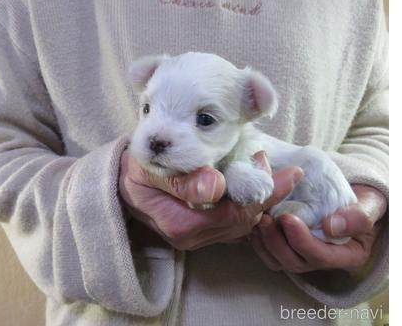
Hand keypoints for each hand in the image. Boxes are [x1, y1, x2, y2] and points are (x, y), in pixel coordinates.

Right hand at [119, 149, 303, 249]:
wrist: (121, 185)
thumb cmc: (136, 171)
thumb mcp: (151, 168)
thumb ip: (182, 180)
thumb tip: (215, 186)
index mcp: (181, 225)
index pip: (233, 214)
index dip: (258, 191)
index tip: (272, 163)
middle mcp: (192, 238)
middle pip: (243, 221)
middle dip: (266, 194)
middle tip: (279, 166)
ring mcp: (198, 238)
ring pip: (242, 225)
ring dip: (260, 199)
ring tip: (270, 171)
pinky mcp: (201, 233)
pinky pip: (233, 224)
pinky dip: (249, 204)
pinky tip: (256, 185)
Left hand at [250, 185, 387, 271]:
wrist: (352, 194)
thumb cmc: (364, 200)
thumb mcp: (370, 205)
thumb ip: (358, 217)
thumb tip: (330, 227)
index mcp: (347, 256)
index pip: (321, 256)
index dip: (301, 240)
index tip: (287, 218)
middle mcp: (323, 261)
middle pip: (294, 262)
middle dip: (276, 241)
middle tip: (264, 217)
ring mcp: (303, 256)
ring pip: (277, 260)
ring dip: (264, 241)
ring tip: (257, 218)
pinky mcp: (288, 247)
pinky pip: (268, 253)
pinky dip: (257, 240)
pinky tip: (252, 222)